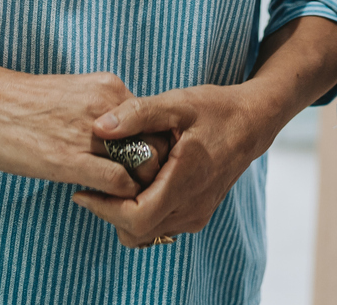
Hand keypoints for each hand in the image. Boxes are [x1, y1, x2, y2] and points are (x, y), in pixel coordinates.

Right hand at [0, 64, 152, 197]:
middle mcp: (108, 106)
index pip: (156, 123)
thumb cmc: (21, 102)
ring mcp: (91, 133)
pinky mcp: (69, 159)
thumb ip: (102, 114)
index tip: (143, 167)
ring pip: (144, 165)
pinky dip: (118, 198)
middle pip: (159, 143)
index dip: (155, 149)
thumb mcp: (73, 96)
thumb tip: (121, 140)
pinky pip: (118, 183)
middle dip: (154, 171)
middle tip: (141, 190)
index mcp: (110, 88)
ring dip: (140, 189)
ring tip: (124, 200)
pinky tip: (98, 200)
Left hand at [73, 85, 284, 247]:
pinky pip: (160, 226)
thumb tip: (99, 126)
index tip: (83, 191)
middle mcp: (192, 207)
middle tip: (94, 183)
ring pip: (147, 233)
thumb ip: (137, 113)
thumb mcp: (176, 103)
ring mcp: (196, 214)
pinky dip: (141, 213)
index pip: (136, 218)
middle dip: (109, 212)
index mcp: (185, 182)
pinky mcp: (197, 214)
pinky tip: (137, 183)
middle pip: (137, 232)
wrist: (253, 122)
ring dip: (124, 214)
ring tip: (114, 181)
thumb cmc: (216, 110)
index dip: (104, 209)